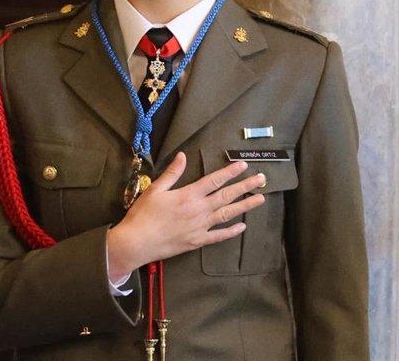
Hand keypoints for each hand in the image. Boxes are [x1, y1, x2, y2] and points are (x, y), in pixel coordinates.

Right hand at [106, 152, 265, 280]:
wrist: (136, 243)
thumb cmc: (143, 215)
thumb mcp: (155, 189)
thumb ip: (172, 173)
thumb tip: (183, 156)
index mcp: (189, 195)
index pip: (215, 180)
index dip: (230, 172)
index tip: (244, 165)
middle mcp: (199, 210)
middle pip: (227, 195)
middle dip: (245, 186)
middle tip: (262, 179)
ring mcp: (200, 227)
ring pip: (228, 214)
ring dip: (245, 206)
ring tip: (260, 199)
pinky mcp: (197, 241)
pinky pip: (219, 236)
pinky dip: (231, 232)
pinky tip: (242, 227)